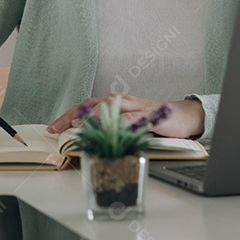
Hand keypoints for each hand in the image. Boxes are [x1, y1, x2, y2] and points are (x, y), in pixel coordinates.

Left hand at [47, 94, 204, 138]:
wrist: (186, 116)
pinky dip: (121, 123)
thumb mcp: (129, 125)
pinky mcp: (151, 115)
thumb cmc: (155, 121)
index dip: (69, 116)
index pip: (87, 106)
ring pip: (111, 107)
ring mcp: (137, 107)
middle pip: (93, 104)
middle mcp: (124, 101)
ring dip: (93, 116)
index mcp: (116, 103)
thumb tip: (86, 138)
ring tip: (77, 126)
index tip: (53, 128)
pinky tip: (111, 129)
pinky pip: (134, 118)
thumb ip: (111, 128)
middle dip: (74, 115)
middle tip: (57, 128)